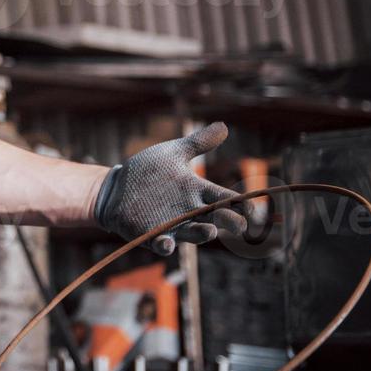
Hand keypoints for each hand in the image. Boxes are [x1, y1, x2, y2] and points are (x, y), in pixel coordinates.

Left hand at [93, 122, 258, 255]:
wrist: (116, 186)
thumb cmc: (148, 172)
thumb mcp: (173, 153)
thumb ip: (197, 143)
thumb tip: (223, 125)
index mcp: (198, 192)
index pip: (226, 199)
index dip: (242, 204)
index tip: (254, 209)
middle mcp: (190, 212)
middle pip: (216, 219)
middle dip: (230, 222)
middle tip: (241, 225)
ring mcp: (172, 226)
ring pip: (193, 234)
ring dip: (202, 234)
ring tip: (210, 231)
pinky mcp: (151, 235)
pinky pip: (162, 244)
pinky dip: (166, 245)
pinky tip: (167, 244)